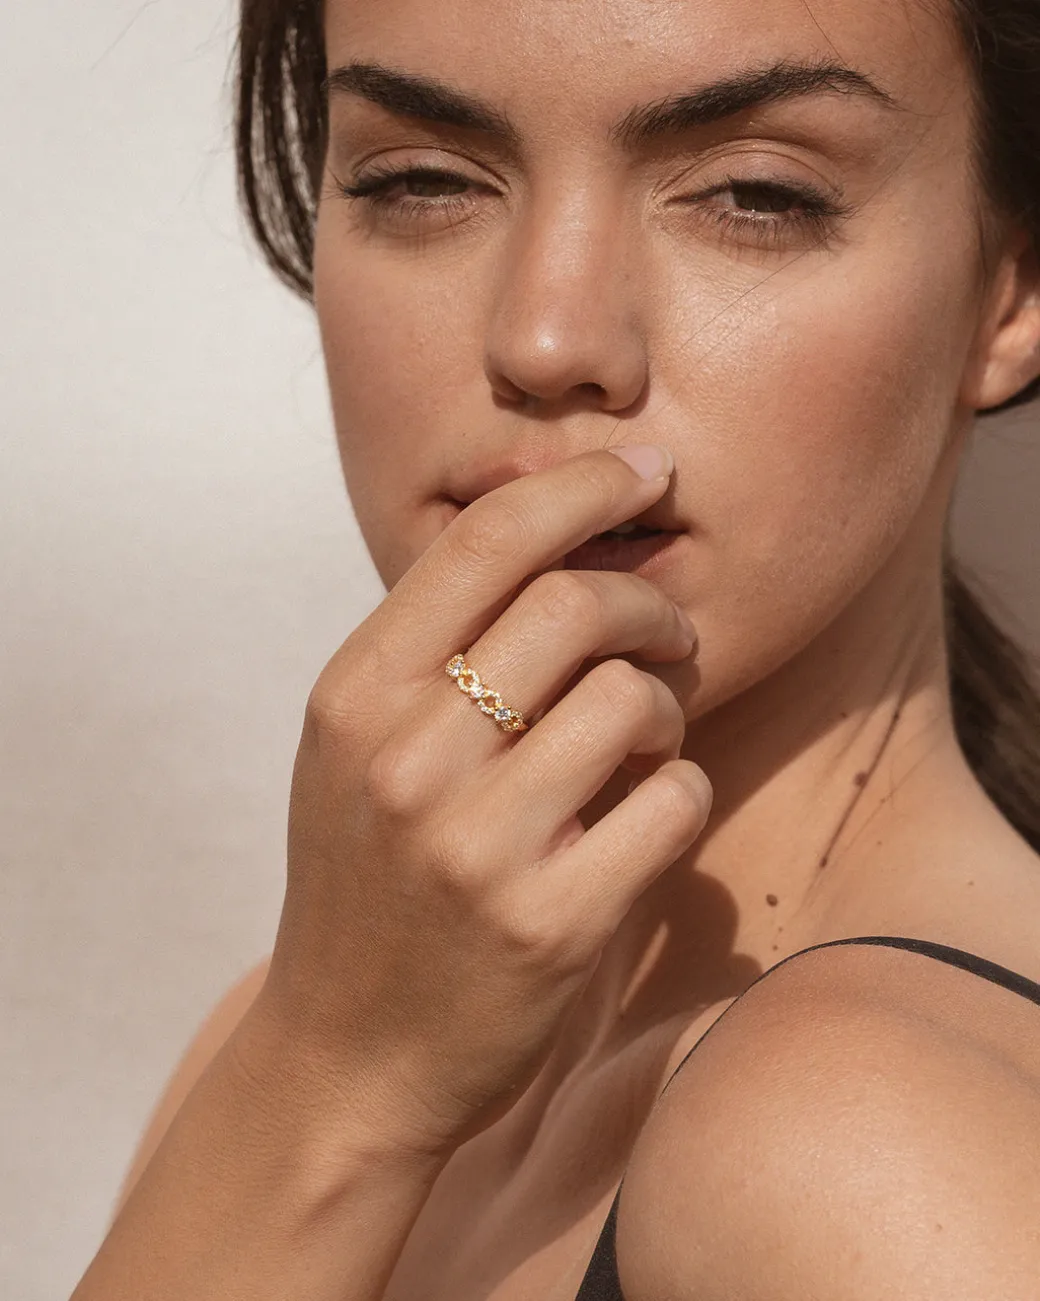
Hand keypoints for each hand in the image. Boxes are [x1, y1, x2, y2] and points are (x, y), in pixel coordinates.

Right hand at [257, 446, 712, 1158]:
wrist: (346, 1059)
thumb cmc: (364, 884)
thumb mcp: (354, 750)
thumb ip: (430, 650)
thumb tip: (556, 539)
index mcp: (353, 696)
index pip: (484, 541)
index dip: (578, 484)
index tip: (643, 471)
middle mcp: (405, 758)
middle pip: (575, 604)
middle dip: (648, 601)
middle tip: (668, 627)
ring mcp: (476, 846)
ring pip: (633, 700)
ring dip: (665, 704)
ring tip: (649, 733)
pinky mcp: (549, 925)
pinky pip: (671, 802)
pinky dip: (680, 790)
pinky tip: (651, 808)